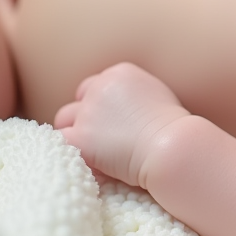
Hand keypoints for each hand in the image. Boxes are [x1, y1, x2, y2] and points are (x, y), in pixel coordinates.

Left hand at [54, 62, 190, 186]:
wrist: (169, 145)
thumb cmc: (173, 128)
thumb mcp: (158, 96)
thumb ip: (136, 96)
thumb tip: (128, 111)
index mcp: (120, 74)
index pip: (96, 85)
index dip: (100, 105)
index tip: (111, 121)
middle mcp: (100, 87)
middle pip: (78, 101)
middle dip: (84, 117)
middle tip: (101, 137)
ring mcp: (87, 112)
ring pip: (64, 120)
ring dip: (75, 134)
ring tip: (93, 151)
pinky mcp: (80, 137)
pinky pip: (62, 142)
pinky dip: (70, 151)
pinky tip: (87, 162)